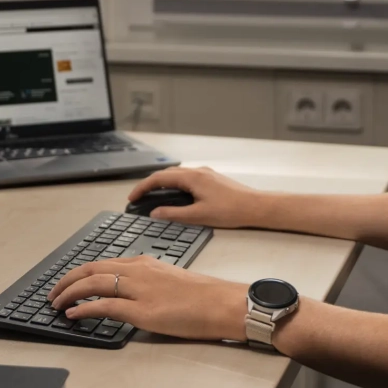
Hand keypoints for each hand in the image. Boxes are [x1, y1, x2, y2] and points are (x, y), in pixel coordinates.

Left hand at [49, 255, 247, 341]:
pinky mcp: (142, 310)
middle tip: (53, 292)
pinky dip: (83, 309)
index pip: (103, 263)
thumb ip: (148, 283)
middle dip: (67, 280)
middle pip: (91, 269)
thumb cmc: (204, 296)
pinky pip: (104, 306)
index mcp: (145, 263)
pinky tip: (72, 315)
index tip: (67, 281)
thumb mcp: (171, 281)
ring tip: (56, 303)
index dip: (80, 272)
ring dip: (69, 293)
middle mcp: (138, 271)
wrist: (223, 304)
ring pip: (93, 284)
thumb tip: (130, 296)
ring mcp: (139, 289)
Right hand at [127, 166, 268, 227]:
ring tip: (153, 197)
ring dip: (162, 184)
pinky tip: (175, 196)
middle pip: (166, 174)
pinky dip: (174, 185)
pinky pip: (186, 178)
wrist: (256, 206)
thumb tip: (155, 214)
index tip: (132, 198)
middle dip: (149, 184)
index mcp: (192, 177)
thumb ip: (174, 214)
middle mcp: (197, 171)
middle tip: (139, 198)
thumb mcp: (198, 215)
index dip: (142, 187)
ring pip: (177, 175)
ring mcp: (205, 174)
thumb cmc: (231, 210)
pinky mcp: (211, 179)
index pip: (159, 179)